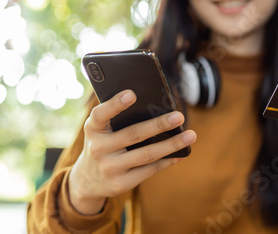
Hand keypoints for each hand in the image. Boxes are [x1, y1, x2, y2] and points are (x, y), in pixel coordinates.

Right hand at [68, 89, 196, 214]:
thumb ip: (118, 119)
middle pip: (134, 134)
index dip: (115, 104)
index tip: (132, 93)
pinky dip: (167, 160)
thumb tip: (157, 108)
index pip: (101, 114)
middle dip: (159, 125)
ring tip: (190, 135)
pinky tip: (181, 154)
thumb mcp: (101, 131)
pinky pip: (149, 170)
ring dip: (171, 144)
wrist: (87, 180)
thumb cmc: (102, 144)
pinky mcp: (121, 184)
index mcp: (93, 129)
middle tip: (179, 116)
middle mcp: (99, 149)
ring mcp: (110, 168)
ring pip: (147, 154)